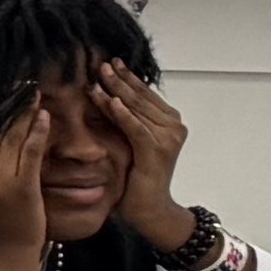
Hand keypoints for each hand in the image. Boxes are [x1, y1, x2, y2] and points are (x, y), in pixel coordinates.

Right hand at [0, 90, 53, 270]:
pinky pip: (33, 152)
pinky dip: (38, 132)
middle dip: (6, 106)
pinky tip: (44, 117)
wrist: (1, 255)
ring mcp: (1, 182)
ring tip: (32, 95)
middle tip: (17, 85)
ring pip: (13, 139)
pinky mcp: (25, 187)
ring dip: (24, 114)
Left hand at [89, 59, 191, 247]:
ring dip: (116, 91)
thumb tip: (104, 96)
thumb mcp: (129, 142)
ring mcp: (168, 138)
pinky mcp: (157, 151)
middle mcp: (173, 126)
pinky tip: (110, 101)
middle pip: (140, 97)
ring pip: (137, 109)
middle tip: (100, 63)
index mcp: (169, 121)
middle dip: (119, 79)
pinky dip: (122, 114)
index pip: (144, 94)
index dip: (126, 77)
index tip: (108, 61)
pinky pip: (135, 127)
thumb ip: (125, 120)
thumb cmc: (135, 177)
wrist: (149, 208)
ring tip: (98, 77)